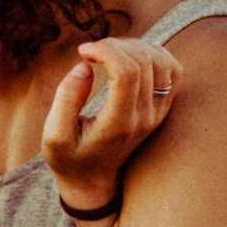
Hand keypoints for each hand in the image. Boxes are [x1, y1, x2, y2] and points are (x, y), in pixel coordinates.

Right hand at [42, 38, 180, 208]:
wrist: (93, 181)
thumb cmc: (69, 159)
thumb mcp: (54, 137)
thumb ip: (66, 99)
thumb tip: (84, 66)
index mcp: (118, 124)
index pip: (126, 73)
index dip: (105, 51)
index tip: (82, 51)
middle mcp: (144, 117)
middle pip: (143, 62)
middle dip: (114, 45)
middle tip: (91, 51)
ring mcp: (157, 113)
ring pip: (161, 61)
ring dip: (133, 46)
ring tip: (108, 53)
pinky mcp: (162, 108)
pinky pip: (173, 70)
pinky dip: (153, 54)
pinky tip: (130, 56)